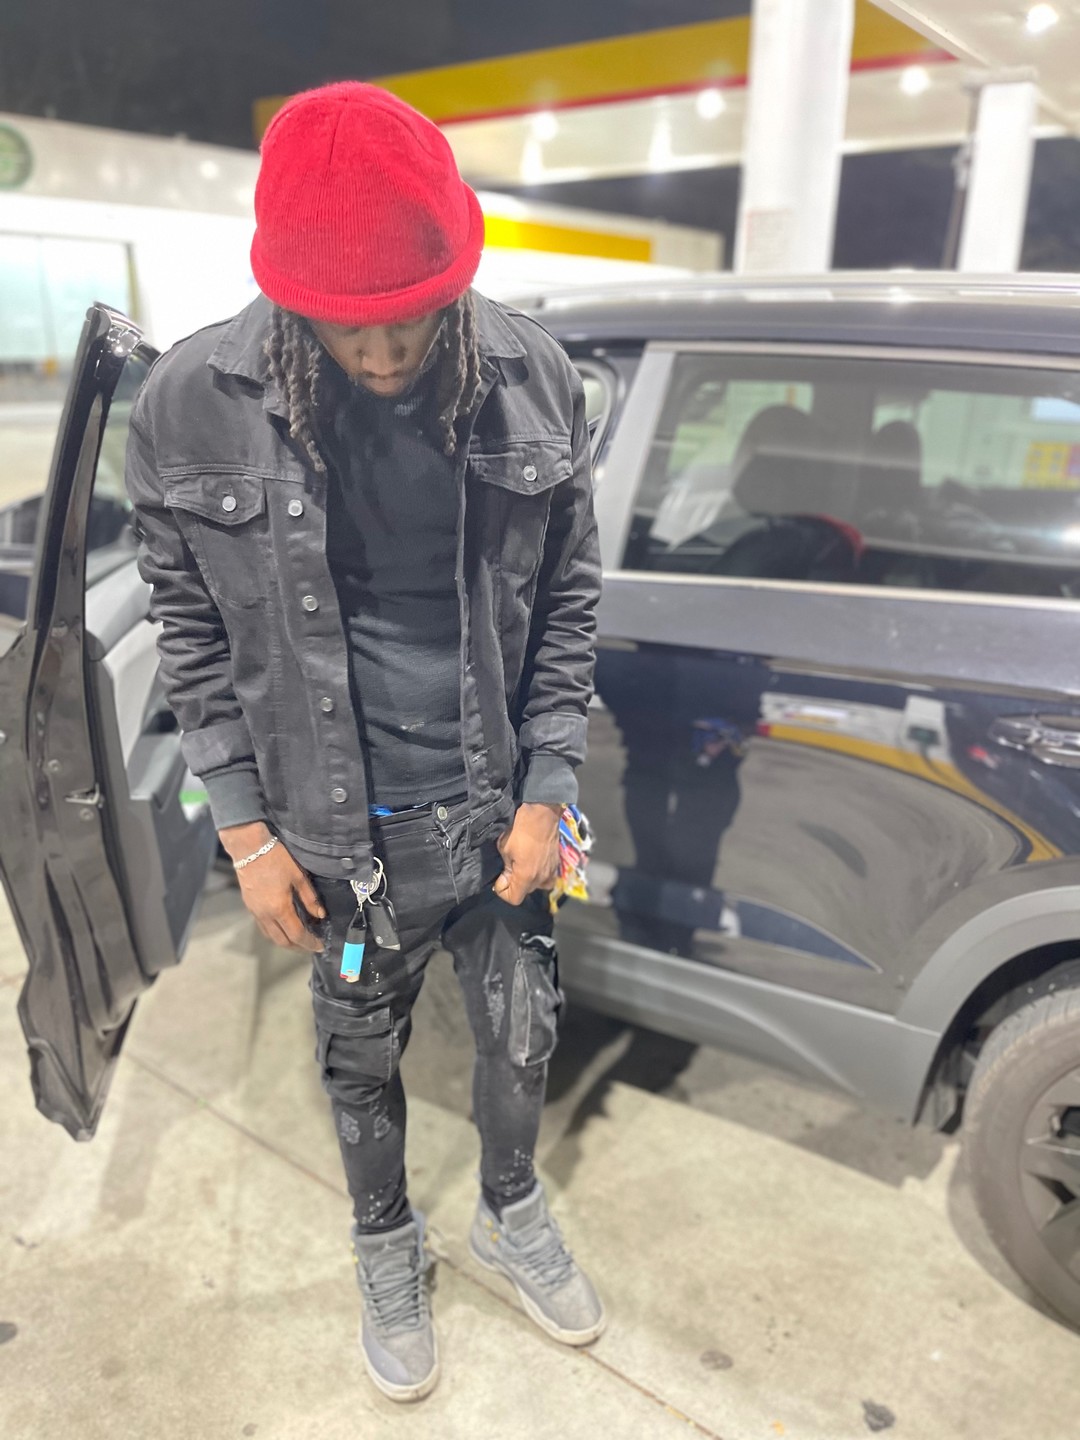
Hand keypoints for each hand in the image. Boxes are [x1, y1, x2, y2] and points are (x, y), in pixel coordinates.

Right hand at [219, 822, 325, 951]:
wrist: (249, 848)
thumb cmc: (276, 859)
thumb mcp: (298, 876)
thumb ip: (310, 898)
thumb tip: (320, 915)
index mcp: (279, 909)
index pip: (297, 934)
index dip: (310, 943)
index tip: (320, 946)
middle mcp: (265, 915)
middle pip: (282, 941)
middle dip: (298, 947)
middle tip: (310, 945)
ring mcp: (255, 912)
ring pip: (270, 936)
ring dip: (285, 941)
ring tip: (299, 939)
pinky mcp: (249, 907)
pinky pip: (263, 927)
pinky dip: (275, 932)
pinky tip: (283, 926)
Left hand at [493, 802, 561, 907]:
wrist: (542, 814)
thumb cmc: (520, 829)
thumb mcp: (505, 848)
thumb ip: (505, 869)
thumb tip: (504, 880)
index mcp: (526, 877)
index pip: (513, 899)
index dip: (503, 892)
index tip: (499, 880)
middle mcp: (540, 878)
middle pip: (525, 893)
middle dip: (514, 885)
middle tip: (507, 870)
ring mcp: (550, 872)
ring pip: (536, 886)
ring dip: (527, 881)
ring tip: (521, 868)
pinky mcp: (556, 864)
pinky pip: (547, 878)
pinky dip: (539, 876)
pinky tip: (534, 865)